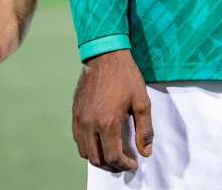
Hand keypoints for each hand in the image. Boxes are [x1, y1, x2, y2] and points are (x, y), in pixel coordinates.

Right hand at [72, 50, 152, 171]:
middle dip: (111, 166)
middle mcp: (90, 124)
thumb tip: (145, 152)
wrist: (106, 54)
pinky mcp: (75, 112)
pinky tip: (98, 141)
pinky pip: (77, 138)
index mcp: (107, 122)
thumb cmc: (125, 76)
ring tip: (110, 155)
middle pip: (97, 159)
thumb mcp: (142, 101)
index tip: (133, 164)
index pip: (113, 156)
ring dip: (98, 158)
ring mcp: (80, 118)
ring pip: (84, 152)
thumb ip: (145, 129)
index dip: (124, 165)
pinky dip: (87, 146)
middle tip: (122, 164)